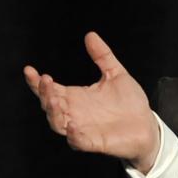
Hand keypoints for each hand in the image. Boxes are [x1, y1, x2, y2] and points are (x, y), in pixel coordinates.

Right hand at [24, 32, 159, 172]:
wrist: (147, 124)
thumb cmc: (130, 102)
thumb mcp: (116, 74)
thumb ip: (102, 56)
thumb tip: (90, 34)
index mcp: (75, 98)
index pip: (50, 90)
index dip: (36, 82)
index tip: (30, 69)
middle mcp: (74, 113)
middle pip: (49, 106)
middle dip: (44, 94)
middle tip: (46, 80)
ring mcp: (82, 129)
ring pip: (58, 124)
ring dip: (54, 113)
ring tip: (55, 100)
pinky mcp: (94, 142)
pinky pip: (78, 141)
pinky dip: (73, 135)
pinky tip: (73, 125)